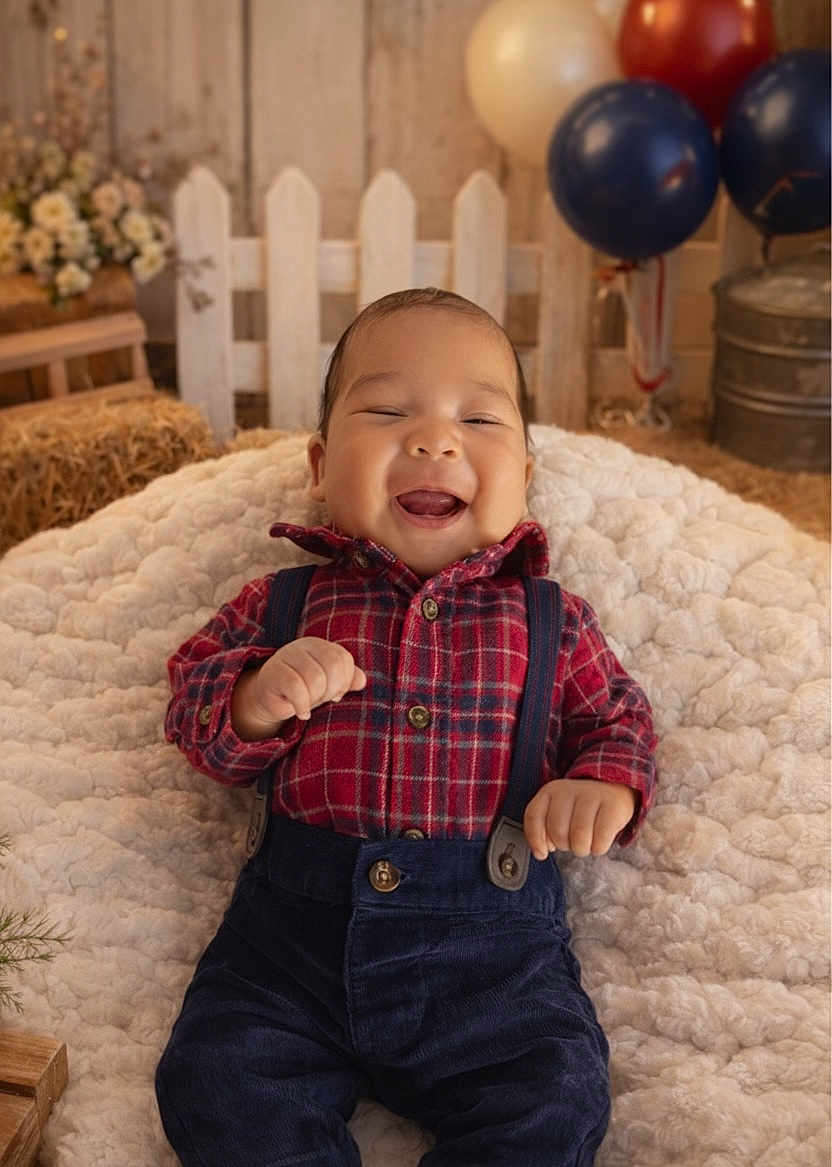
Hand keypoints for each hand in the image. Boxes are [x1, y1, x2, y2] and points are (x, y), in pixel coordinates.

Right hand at [232, 637, 366, 737]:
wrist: (270, 699)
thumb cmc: (303, 690)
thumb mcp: (327, 685)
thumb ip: (347, 680)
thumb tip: (362, 680)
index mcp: (319, 646)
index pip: (343, 659)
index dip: (345, 681)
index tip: (336, 694)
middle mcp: (302, 646)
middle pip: (333, 666)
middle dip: (332, 689)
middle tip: (324, 699)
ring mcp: (285, 657)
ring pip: (316, 678)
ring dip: (316, 699)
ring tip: (309, 705)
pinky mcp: (272, 673)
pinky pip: (296, 689)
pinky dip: (303, 706)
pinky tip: (302, 713)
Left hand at [523, 778, 635, 859]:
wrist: (613, 790)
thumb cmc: (581, 808)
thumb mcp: (558, 812)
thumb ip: (543, 830)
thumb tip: (541, 852)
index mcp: (550, 791)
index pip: (534, 816)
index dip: (535, 839)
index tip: (542, 853)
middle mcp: (569, 790)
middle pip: (557, 831)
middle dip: (564, 845)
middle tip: (572, 841)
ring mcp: (592, 796)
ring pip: (579, 838)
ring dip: (581, 849)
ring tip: (586, 842)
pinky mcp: (613, 806)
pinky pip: (600, 841)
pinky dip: (598, 848)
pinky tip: (599, 840)